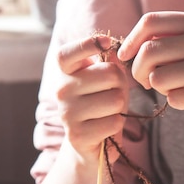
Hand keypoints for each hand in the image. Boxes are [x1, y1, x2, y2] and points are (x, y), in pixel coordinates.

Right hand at [56, 35, 128, 164]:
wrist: (90, 142)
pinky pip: (114, 122)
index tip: (106, 42)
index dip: (87, 44)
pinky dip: (117, 124)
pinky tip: (106, 127)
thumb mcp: (106, 79)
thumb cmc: (101, 102)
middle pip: (110, 74)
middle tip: (113, 94)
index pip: (68, 53)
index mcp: (66, 72)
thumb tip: (113, 47)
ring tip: (109, 112)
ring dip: (120, 106)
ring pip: (115, 100)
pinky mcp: (77, 135)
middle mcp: (61, 90)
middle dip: (121, 85)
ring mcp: (67, 113)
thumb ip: (109, 62)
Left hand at [117, 11, 183, 122]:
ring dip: (161, 89)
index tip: (124, 57)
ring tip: (180, 88)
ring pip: (157, 78)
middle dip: (138, 72)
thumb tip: (130, 47)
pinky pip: (174, 99)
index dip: (131, 40)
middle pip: (148, 52)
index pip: (151, 21)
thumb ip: (174, 38)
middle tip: (147, 82)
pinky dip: (178, 102)